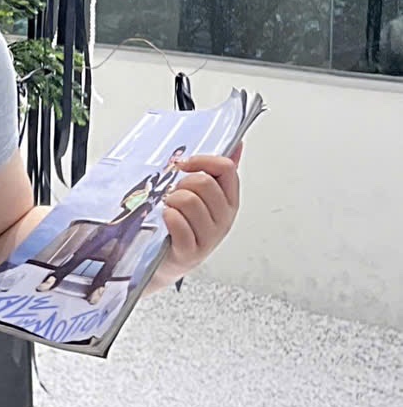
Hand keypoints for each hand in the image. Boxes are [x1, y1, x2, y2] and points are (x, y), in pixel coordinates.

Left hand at [148, 145, 242, 291]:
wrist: (168, 261)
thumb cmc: (185, 225)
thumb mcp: (205, 197)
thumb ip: (220, 171)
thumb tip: (238, 144)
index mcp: (230, 202)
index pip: (226, 169)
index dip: (202, 161)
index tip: (185, 164)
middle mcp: (224, 220)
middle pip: (204, 183)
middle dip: (183, 184)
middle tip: (174, 195)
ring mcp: (209, 238)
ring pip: (188, 200)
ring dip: (171, 201)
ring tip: (170, 209)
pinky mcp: (190, 252)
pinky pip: (177, 222)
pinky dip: (167, 216)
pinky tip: (166, 221)